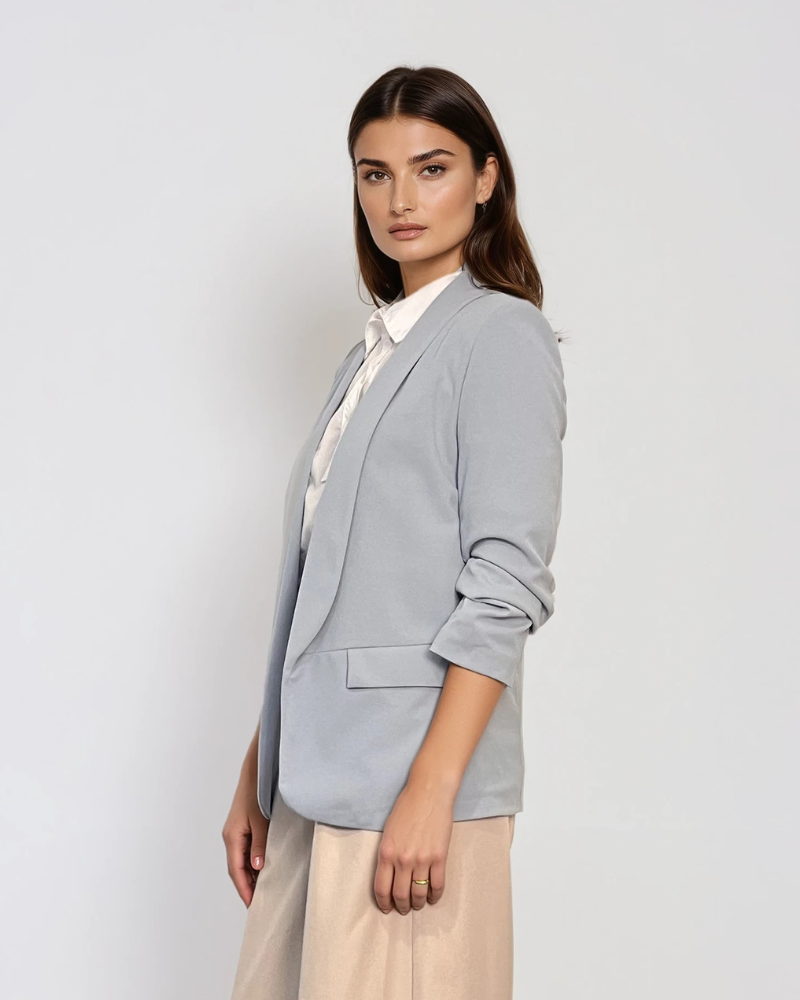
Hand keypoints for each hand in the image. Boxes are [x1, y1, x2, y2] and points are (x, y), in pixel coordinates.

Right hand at [222, 761, 268, 906]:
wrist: (255, 773)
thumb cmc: (257, 794)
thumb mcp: (261, 821)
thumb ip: (260, 844)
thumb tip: (257, 868)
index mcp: (232, 837)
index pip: (236, 870)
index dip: (244, 889)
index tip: (252, 906)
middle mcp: (231, 837)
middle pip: (237, 868)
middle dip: (246, 887)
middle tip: (259, 905)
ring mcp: (236, 832)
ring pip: (241, 861)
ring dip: (250, 876)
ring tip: (262, 892)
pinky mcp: (242, 828)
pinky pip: (245, 851)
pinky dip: (252, 864)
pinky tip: (262, 870)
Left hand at [373, 774, 457, 914]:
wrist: (429, 793)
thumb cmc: (407, 807)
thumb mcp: (389, 831)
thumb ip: (388, 853)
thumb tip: (390, 874)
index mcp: (386, 852)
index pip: (382, 888)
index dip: (384, 903)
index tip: (387, 908)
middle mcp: (402, 860)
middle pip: (400, 895)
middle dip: (401, 906)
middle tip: (404, 909)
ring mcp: (422, 859)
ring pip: (418, 893)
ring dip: (418, 903)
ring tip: (418, 904)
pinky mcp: (439, 857)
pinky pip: (437, 885)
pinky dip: (435, 896)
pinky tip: (433, 897)